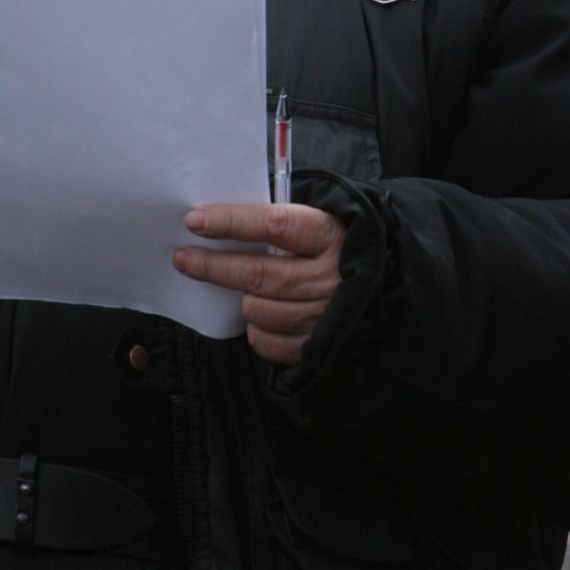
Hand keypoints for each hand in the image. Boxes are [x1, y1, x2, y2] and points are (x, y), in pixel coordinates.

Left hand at [174, 202, 344, 365]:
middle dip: (213, 266)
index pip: (273, 225)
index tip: (195, 221)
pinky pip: (268, 342)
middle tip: (183, 258)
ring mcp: (325, 316)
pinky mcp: (319, 348)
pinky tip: (264, 316)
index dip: (231, 221)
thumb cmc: (337, 248)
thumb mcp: (321, 223)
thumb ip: (280, 222)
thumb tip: (218, 221)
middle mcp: (329, 277)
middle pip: (258, 274)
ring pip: (259, 310)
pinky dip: (257, 330)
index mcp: (329, 235)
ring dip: (244, 300)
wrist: (386, 289)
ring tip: (246, 289)